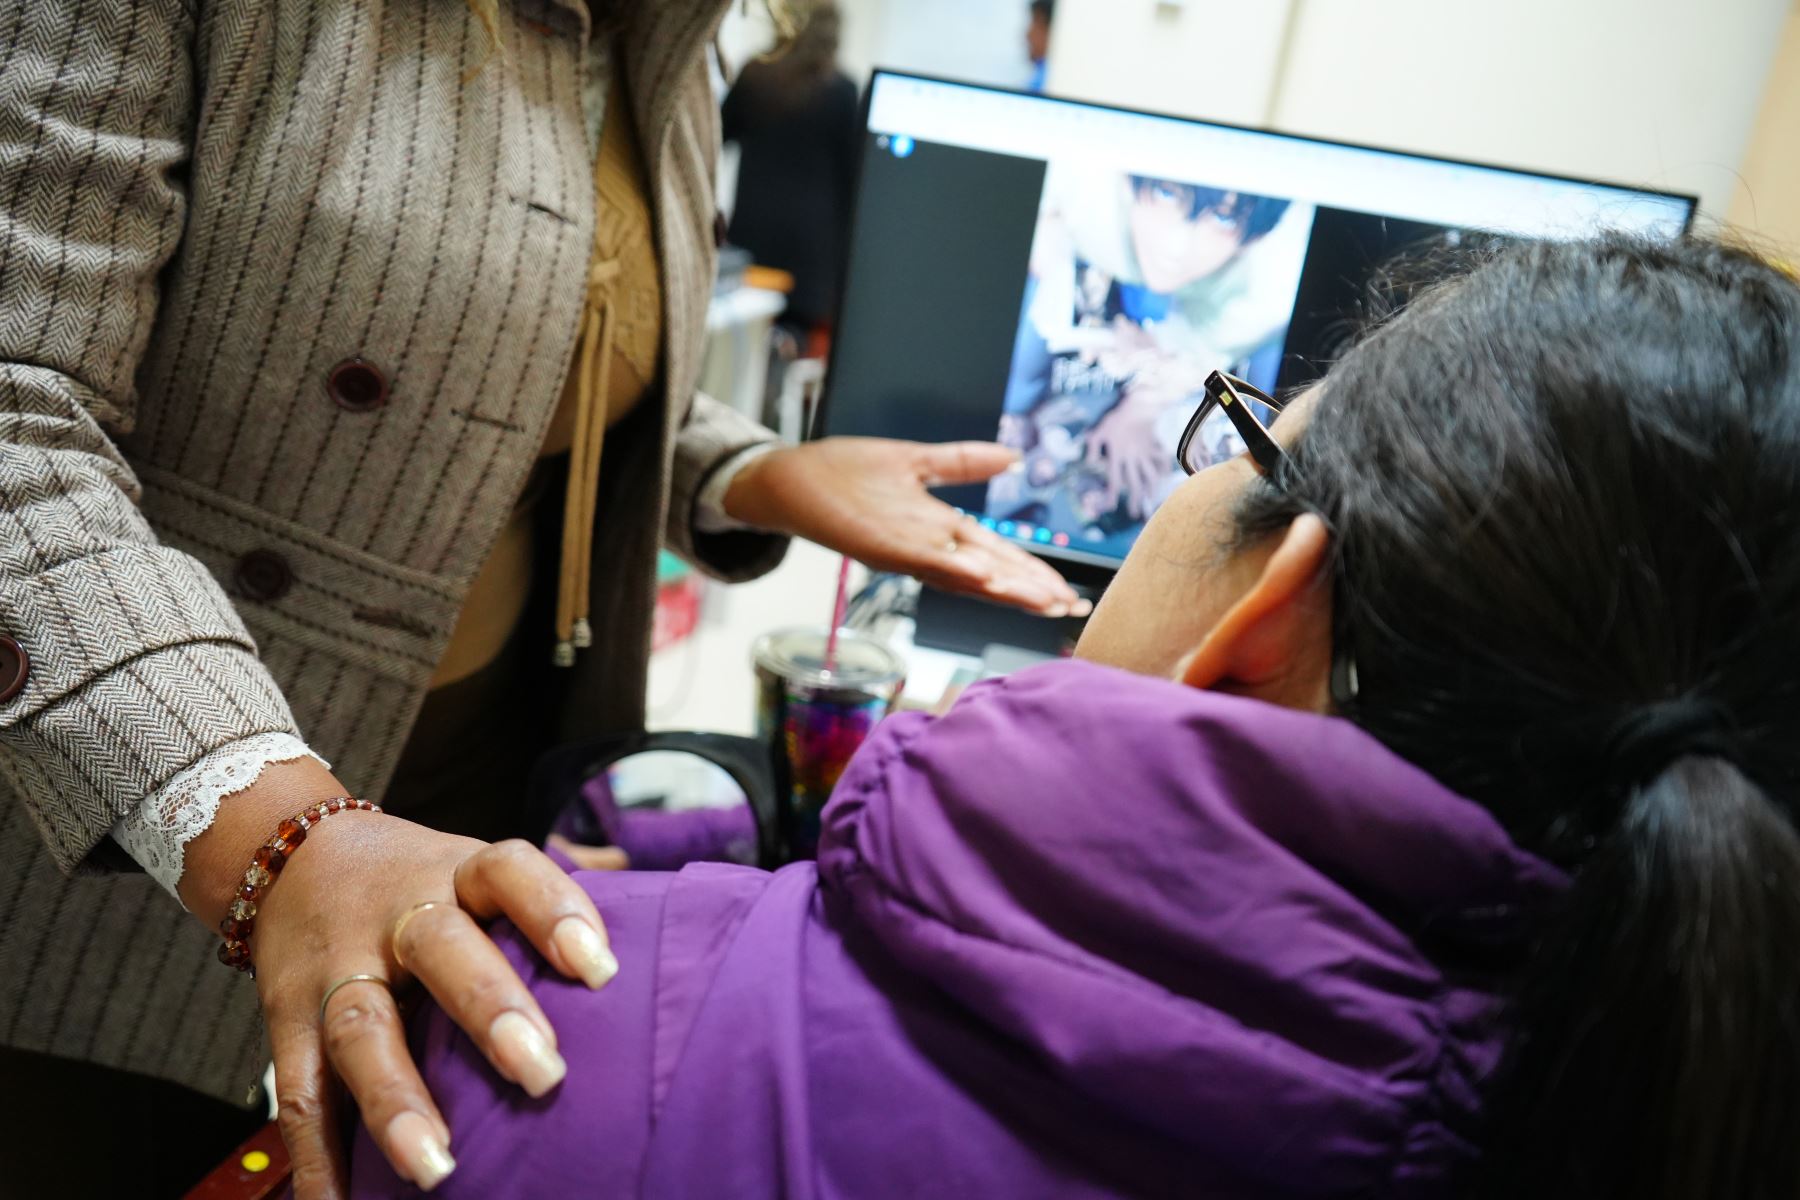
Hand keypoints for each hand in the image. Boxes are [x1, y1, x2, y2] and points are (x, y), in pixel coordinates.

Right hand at [180, 763, 617, 1198]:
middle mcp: (399, 913)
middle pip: (441, 948)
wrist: (291, 852)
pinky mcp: (286, 1018)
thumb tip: (659, 941)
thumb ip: (549, 907)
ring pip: (362, 1028)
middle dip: (489, 1009)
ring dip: (397, 1100)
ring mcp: (338, 966)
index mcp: (458, 871)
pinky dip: (317, 1154)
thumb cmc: (424, 881)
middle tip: (545, 1073)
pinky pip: (298, 1090)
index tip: (603, 968)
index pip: (511, 871)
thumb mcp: (478, 868)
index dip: (555, 911)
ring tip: (438, 1165)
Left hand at [724, 437, 1088, 616]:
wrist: (789, 478)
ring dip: (1002, 589)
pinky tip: (983, 575)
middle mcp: (925, 545)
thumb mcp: (916, 462)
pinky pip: (920, 560)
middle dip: (1029, 591)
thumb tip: (1012, 457)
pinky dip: (953, 569)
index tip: (1067, 592)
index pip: (996, 555)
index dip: (1032, 573)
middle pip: (988, 572)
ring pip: (961, 574)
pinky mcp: (876, 544)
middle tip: (1068, 608)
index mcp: (937, 528)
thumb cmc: (845, 474)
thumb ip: (964, 462)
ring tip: (1040, 601)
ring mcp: (902, 547)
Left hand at [1086, 386, 1169, 520]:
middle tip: (1134, 514)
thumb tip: (1088, 462)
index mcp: (1117, 455)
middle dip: (1134, 500)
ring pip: (1149, 475)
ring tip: (1151, 500)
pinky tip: (1164, 478)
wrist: (1137, 405)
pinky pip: (1160, 460)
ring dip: (1150, 489)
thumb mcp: (1098, 430)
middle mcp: (1132, 458)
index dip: (1111, 495)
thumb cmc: (1115, 418)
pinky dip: (1163, 470)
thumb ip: (1092, 446)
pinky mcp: (1152, 447)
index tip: (1110, 508)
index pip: (1113, 479)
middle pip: (1134, 483)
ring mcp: (1144, 453)